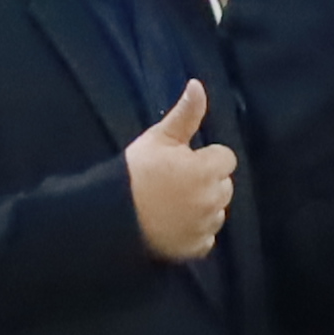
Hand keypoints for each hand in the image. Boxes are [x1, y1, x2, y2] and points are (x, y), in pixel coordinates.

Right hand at [119, 81, 233, 262]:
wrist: (109, 217)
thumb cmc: (134, 172)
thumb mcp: (158, 138)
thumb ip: (185, 114)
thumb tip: (198, 85)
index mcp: (207, 170)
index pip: (225, 158)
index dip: (204, 158)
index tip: (181, 162)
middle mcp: (212, 200)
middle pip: (224, 186)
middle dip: (206, 182)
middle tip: (174, 183)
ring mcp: (204, 227)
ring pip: (216, 212)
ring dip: (203, 207)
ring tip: (171, 204)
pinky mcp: (194, 249)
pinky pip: (206, 238)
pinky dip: (195, 232)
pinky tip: (173, 224)